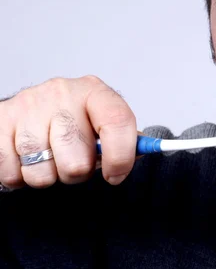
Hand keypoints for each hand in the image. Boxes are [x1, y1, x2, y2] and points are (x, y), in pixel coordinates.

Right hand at [0, 76, 137, 189]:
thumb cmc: (76, 119)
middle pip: (76, 160)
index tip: (116, 175)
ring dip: (48, 176)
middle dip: (78, 172)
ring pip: (41, 171)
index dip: (120, 156)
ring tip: (50, 159)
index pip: (118, 122)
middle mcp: (62, 93)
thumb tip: (149, 151)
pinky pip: (12, 172)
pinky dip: (20, 176)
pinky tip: (27, 159)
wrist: (34, 105)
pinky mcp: (1, 121)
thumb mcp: (103, 120)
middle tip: (75, 161)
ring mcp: (29, 106)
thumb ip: (126, 138)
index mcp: (95, 92)